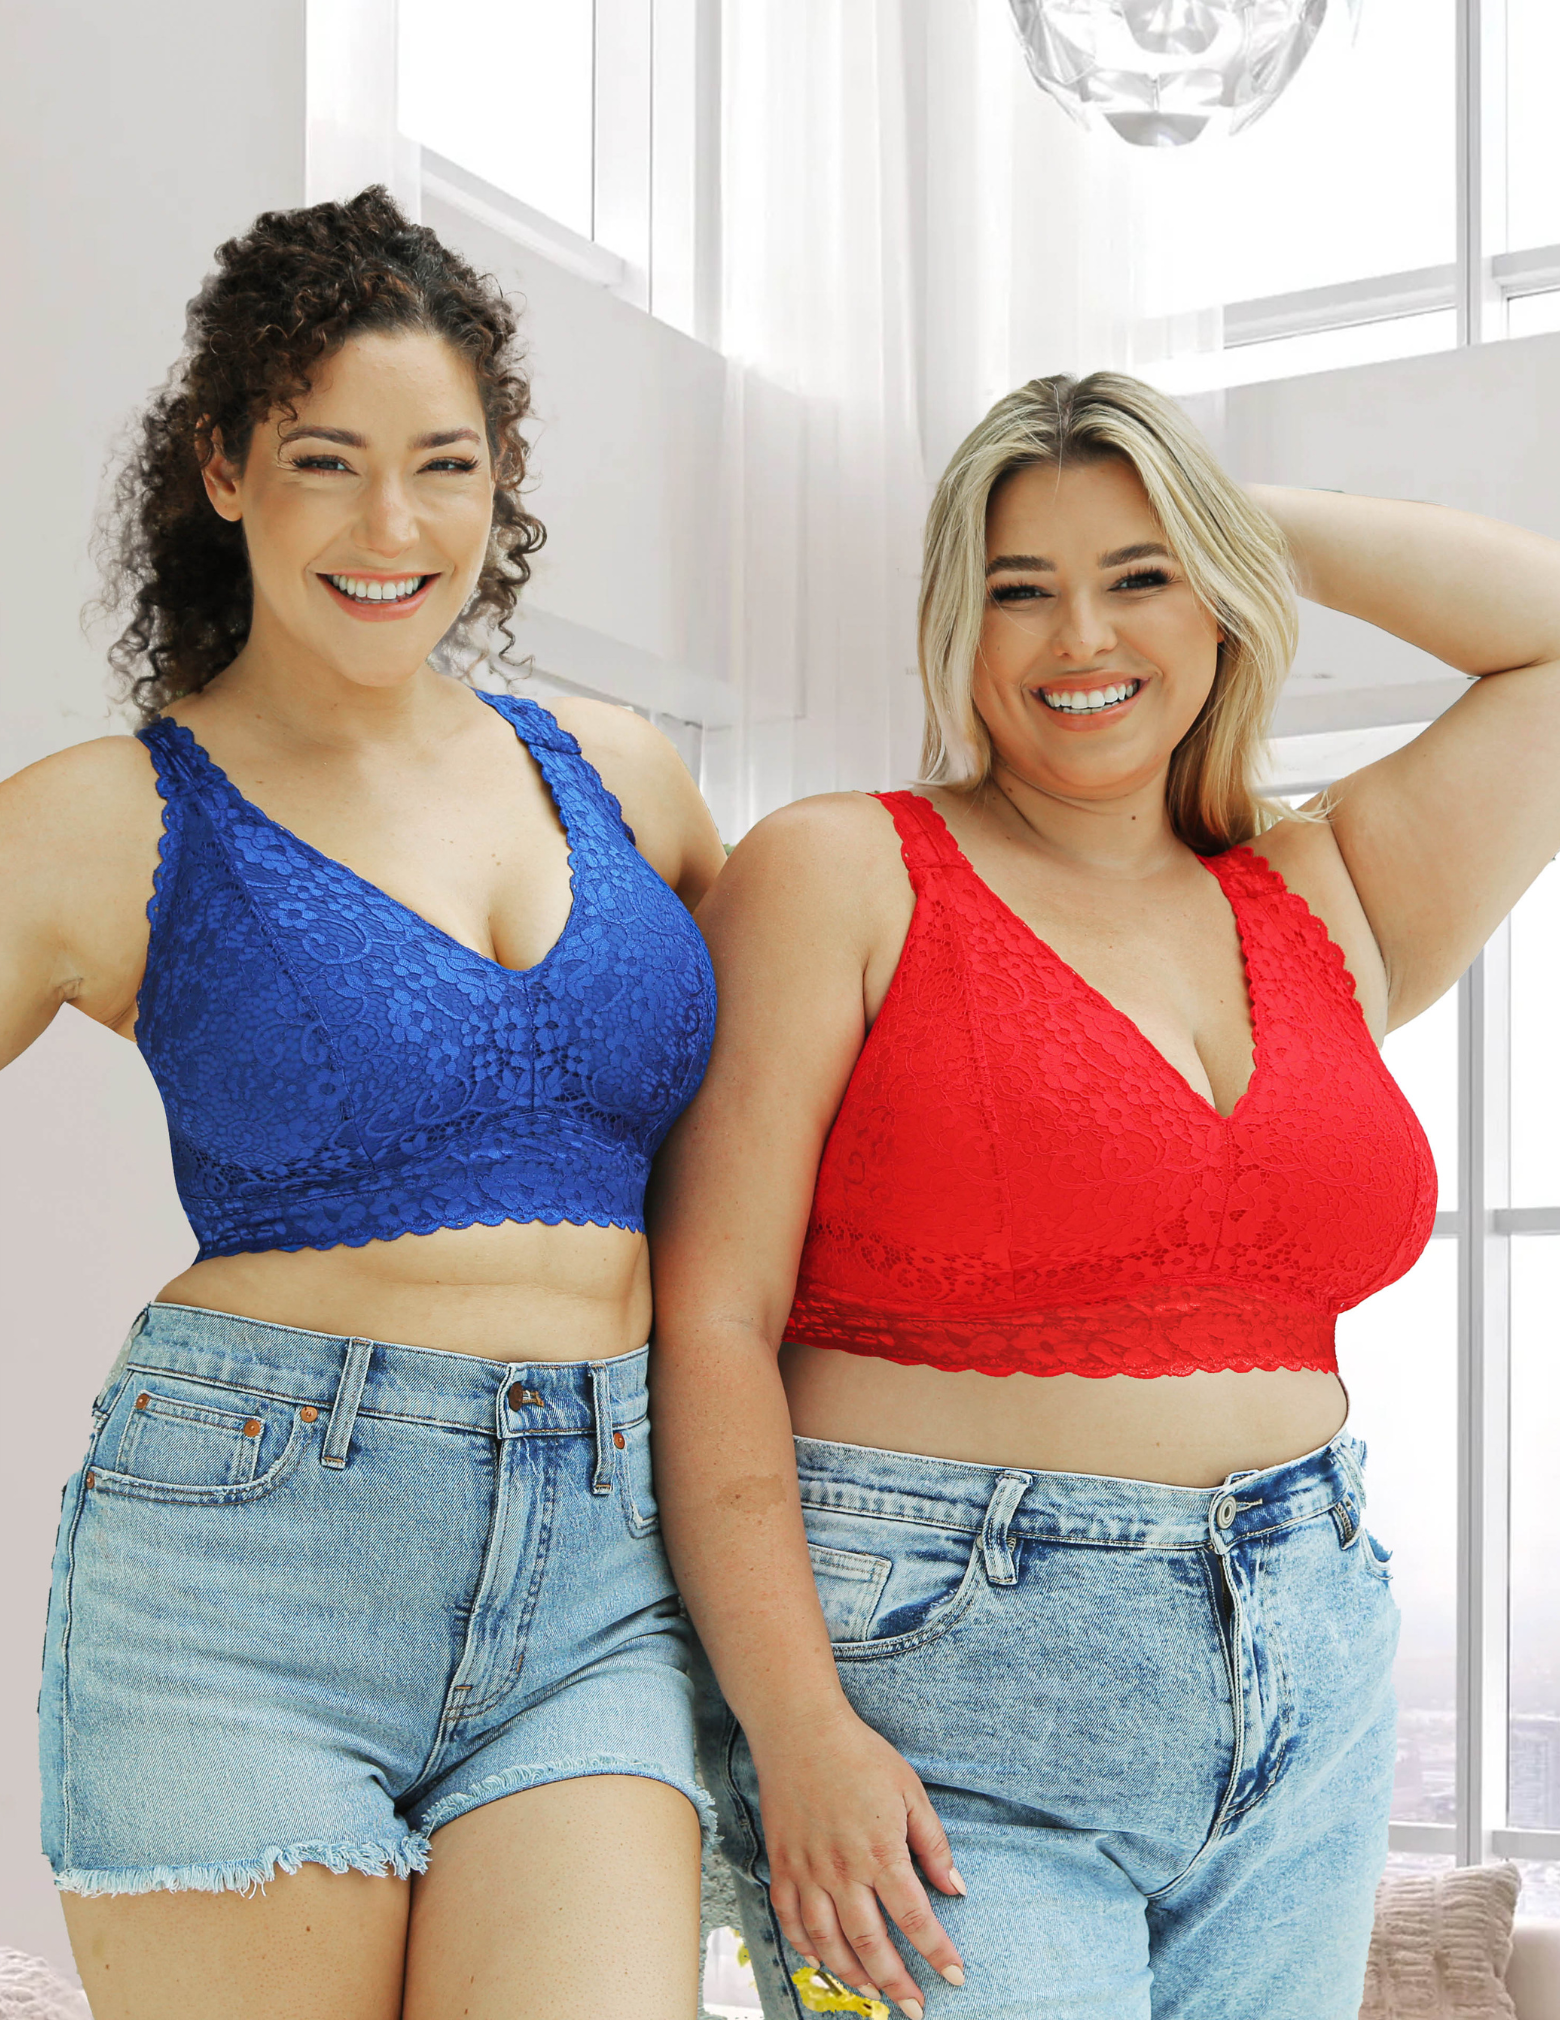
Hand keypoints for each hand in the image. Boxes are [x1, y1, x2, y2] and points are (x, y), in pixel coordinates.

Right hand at [750, 1704, 966, 2018]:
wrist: (799, 1729)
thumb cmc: (860, 1755)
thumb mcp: (910, 1791)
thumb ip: (933, 1845)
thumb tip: (956, 1889)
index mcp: (880, 1851)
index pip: (915, 1917)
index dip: (937, 1953)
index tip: (956, 1977)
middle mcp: (842, 1870)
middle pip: (871, 1943)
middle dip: (896, 1983)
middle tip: (915, 2008)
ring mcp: (808, 1870)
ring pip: (829, 1942)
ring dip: (853, 1975)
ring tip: (874, 1993)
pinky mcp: (782, 1865)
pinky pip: (791, 1920)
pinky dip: (806, 1948)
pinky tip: (821, 1961)